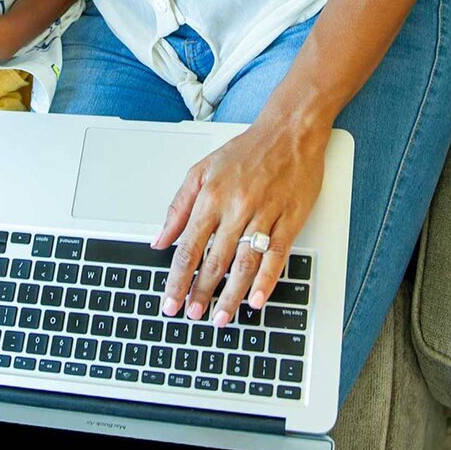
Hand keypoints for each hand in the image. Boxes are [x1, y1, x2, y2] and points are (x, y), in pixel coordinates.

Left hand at [151, 116, 329, 324]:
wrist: (288, 132)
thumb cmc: (245, 151)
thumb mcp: (201, 170)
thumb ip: (178, 207)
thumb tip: (160, 239)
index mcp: (211, 195)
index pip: (188, 246)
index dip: (178, 278)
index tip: (170, 300)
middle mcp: (236, 206)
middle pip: (215, 259)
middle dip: (201, 292)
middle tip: (193, 315)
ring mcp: (265, 214)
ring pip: (244, 263)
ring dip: (231, 295)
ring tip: (221, 317)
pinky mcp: (291, 219)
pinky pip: (277, 256)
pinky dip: (266, 281)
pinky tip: (255, 300)